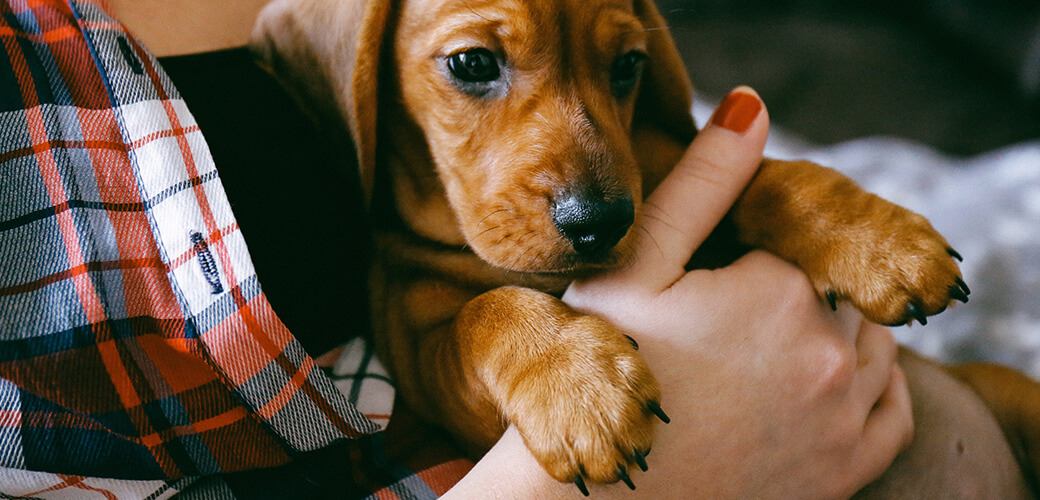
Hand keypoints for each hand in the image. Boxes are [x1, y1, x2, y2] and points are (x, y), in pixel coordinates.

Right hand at [444, 87, 912, 498]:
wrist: (599, 497)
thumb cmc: (603, 372)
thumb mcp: (635, 266)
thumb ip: (701, 184)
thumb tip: (753, 107)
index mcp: (781, 294)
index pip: (801, 242)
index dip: (756, 254)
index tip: (712, 282)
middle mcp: (830, 355)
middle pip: (841, 290)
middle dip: (796, 291)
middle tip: (729, 318)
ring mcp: (843, 419)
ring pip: (874, 342)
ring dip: (839, 330)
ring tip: (768, 344)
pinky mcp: (845, 471)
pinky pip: (893, 410)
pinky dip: (876, 386)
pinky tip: (834, 380)